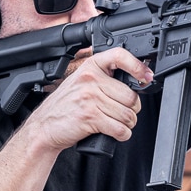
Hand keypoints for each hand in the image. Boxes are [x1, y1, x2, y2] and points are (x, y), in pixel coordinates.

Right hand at [25, 46, 152, 151]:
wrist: (44, 126)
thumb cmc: (65, 106)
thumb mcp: (82, 82)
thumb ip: (104, 77)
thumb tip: (136, 79)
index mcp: (91, 67)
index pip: (119, 56)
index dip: (137, 66)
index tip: (146, 76)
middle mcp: (91, 80)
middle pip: (131, 95)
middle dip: (133, 109)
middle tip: (124, 112)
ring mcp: (90, 99)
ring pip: (128, 114)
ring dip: (128, 124)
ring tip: (117, 123)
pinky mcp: (91, 118)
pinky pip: (120, 129)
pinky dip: (122, 134)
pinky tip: (115, 132)